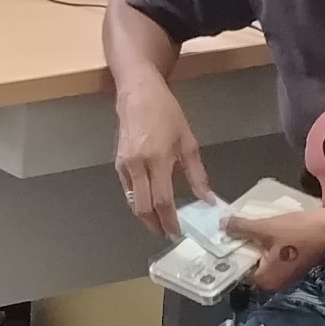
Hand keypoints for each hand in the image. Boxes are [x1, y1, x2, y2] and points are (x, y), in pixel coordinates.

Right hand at [113, 86, 212, 235]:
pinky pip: (128, 190)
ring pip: (132, 201)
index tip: (177, 232)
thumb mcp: (188, 141)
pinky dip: (138, 201)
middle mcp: (137, 165)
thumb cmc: (166, 113)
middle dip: (155, 224)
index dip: (170, 220)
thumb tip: (207, 198)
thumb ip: (197, 174)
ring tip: (160, 221)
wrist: (138, 93)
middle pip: (142, 208)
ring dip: (146, 215)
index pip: (163, 200)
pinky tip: (150, 203)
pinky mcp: (118, 164)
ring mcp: (124, 165)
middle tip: (167, 232)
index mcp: (157, 159)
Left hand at [227, 201, 324, 294]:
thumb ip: (241, 227)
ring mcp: (286, 275)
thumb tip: (221, 224)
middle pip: (251, 265)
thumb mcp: (265, 228)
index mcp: (266, 280)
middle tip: (233, 230)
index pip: (239, 271)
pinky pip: (274, 257)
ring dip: (256, 245)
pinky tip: (266, 230)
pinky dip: (269, 246)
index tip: (224, 238)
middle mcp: (275, 283)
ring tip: (247, 227)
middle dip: (243, 248)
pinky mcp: (295, 265)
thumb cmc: (298, 231)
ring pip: (263, 260)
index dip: (231, 254)